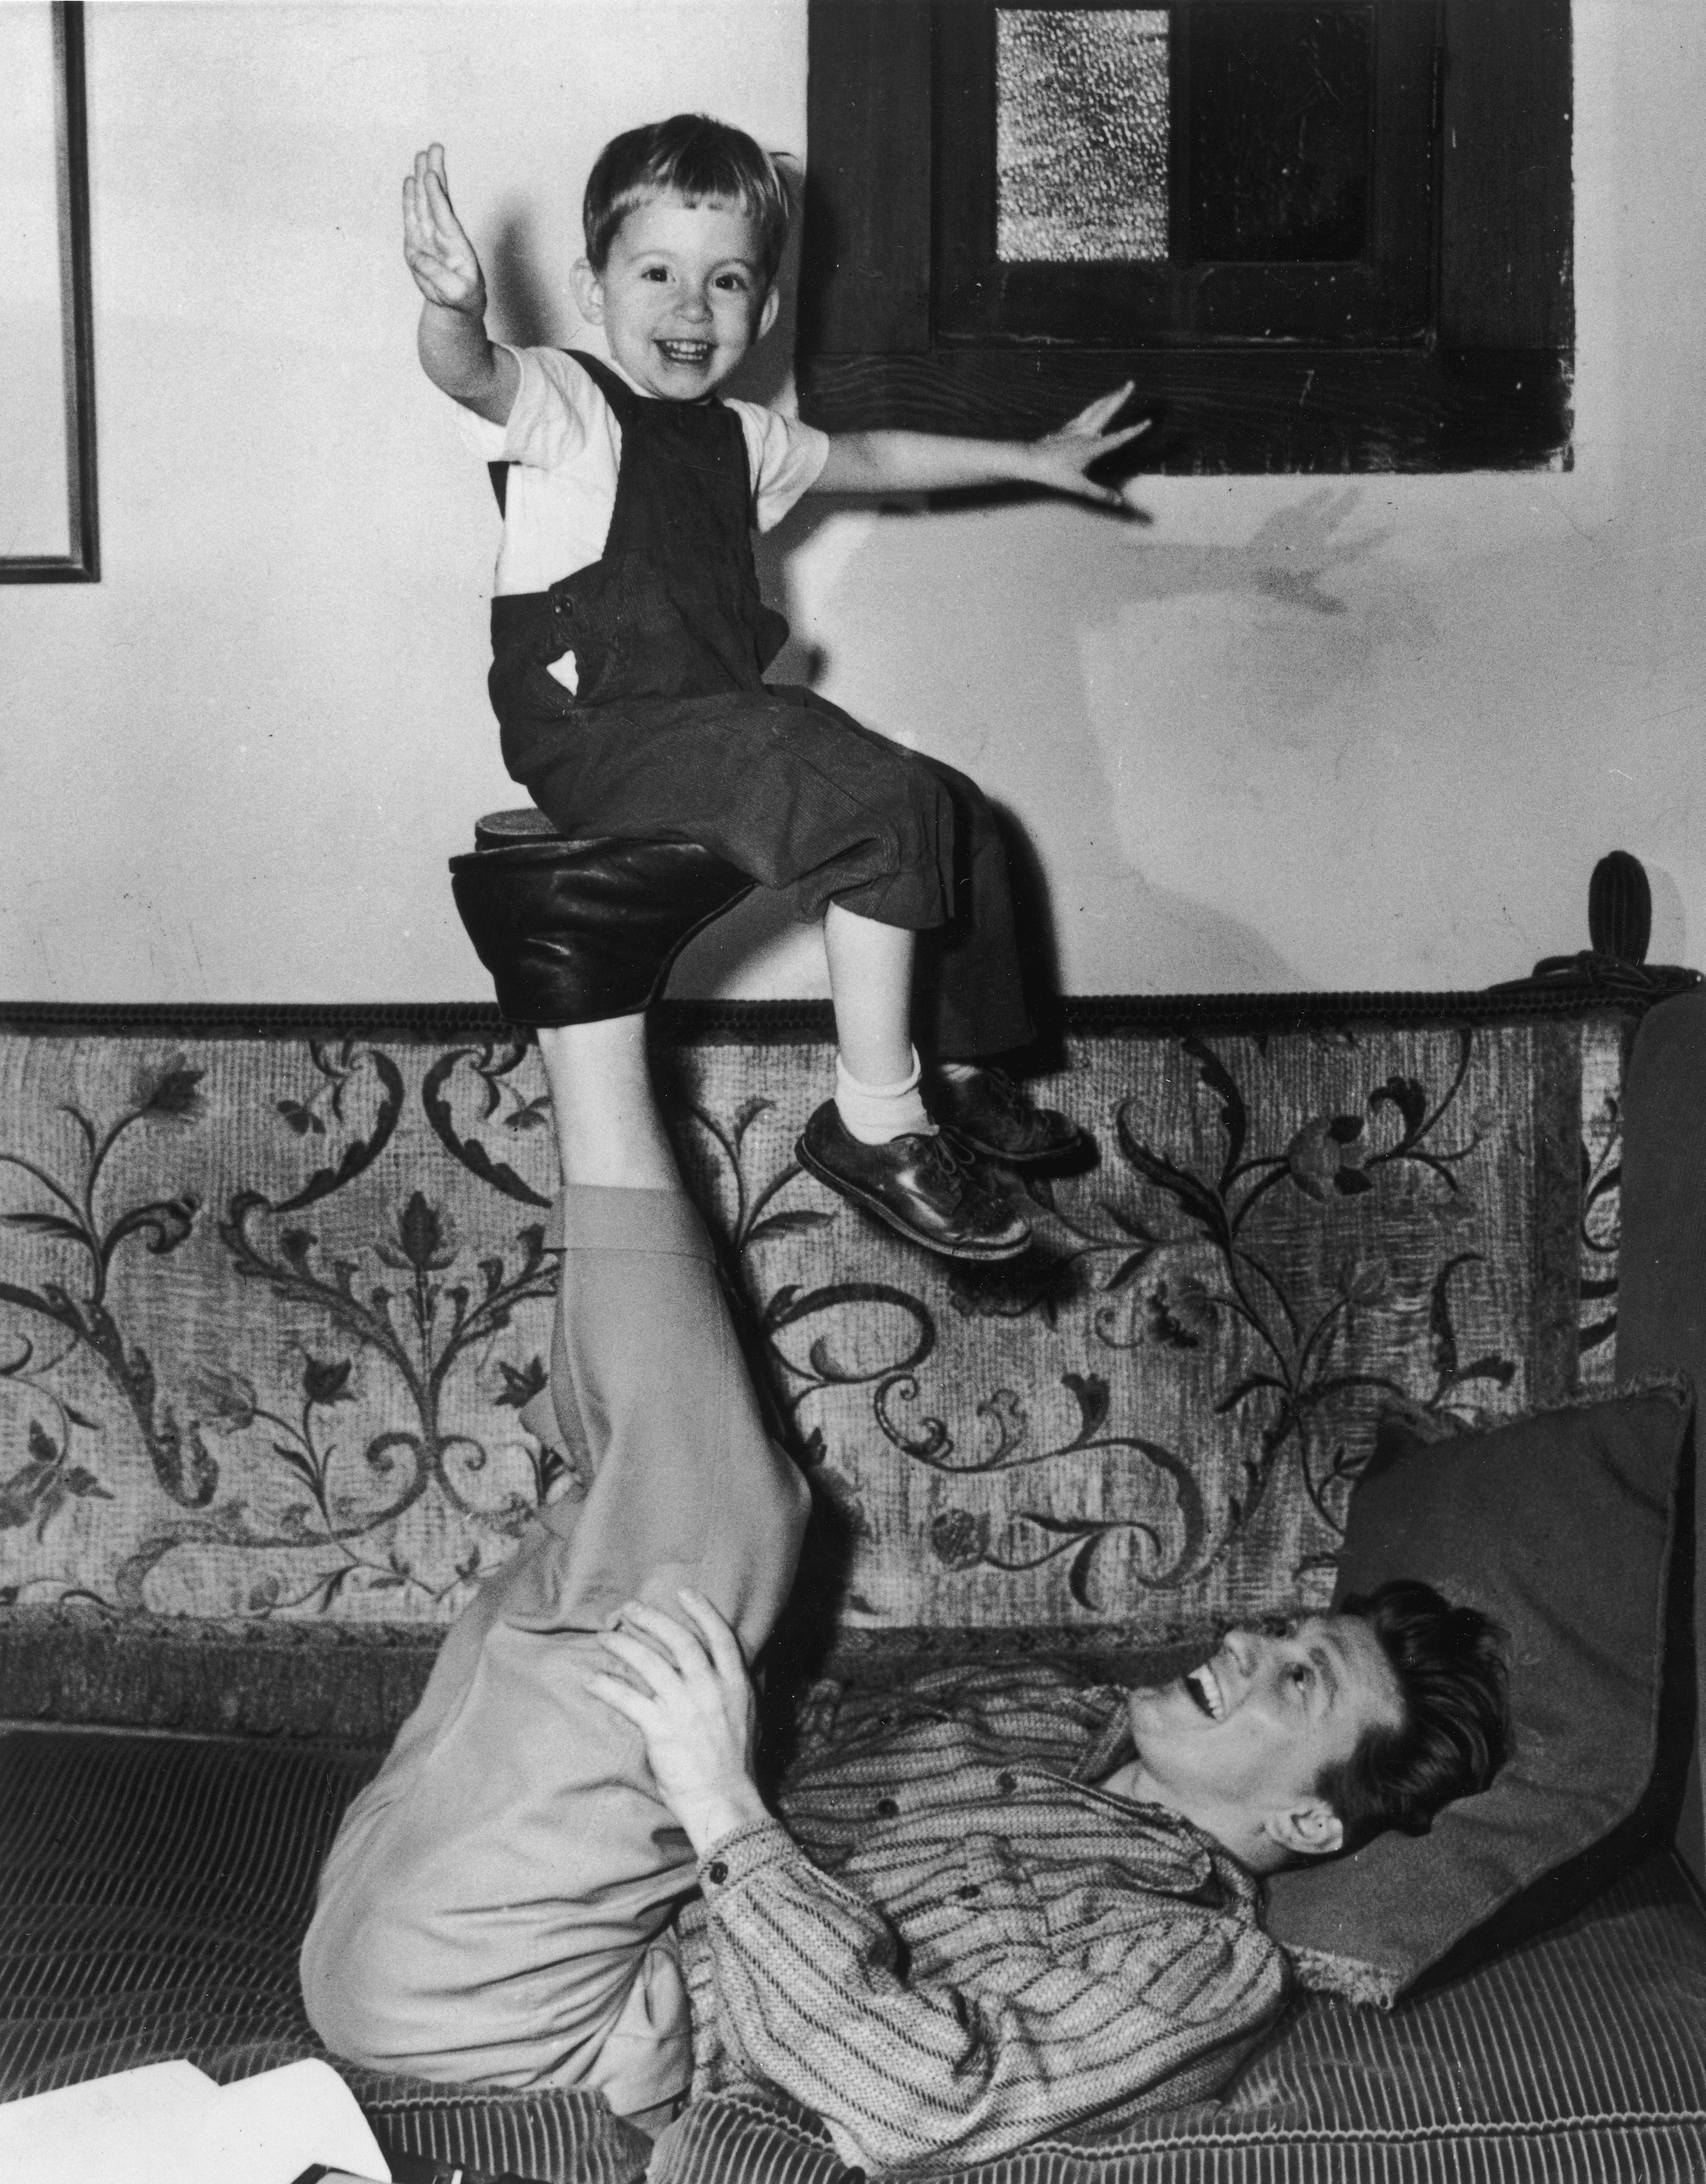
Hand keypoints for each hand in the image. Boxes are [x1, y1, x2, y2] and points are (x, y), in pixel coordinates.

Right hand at [403, 143, 487, 314]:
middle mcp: (442, 235)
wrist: (457, 306)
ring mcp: (429, 236)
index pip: (444, 215)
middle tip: (434, 147)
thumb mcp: (456, 293)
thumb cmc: (462, 298)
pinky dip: (409, 199)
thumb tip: (418, 258)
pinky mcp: (417, 242)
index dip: (437, 195)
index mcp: (456, 244)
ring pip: (423, 202)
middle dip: (434, 173)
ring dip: (420, 179)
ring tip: (420, 155)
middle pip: (436, 199)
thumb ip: (439, 277)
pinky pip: (412, 216)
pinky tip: (409, 181)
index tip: (431, 175)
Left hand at [586, 1590, 770, 1856]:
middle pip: (679, 1640)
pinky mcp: (661, 1727)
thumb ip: (729, 1692)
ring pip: (649, 1662)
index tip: (685, 1593)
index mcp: (737, 1685)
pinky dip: (607, 1686)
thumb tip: (714, 1674)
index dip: (702, 1611)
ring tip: (605, 1637)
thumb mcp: (745, 1719)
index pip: (720, 1636)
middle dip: (653, 1619)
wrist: (725, 1800)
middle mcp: (711, 1688)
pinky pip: (628, 1698)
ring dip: (623, 1645)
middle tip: (630, 1608)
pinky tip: (593, 1680)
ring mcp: (685, 1706)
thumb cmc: (735, 1766)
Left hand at [1026, 383, 1150, 507]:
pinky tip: (1094, 408)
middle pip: (1106, 410)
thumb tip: (1118, 501)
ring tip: (1118, 390)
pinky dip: (1093, 408)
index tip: (1147, 422)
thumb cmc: (1053, 473)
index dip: (1134, 431)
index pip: (1118, 438)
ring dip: (1107, 398)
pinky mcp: (1066, 428)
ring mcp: (1075, 428)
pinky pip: (1083, 414)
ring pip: (1094, 408)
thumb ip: (1099, 494)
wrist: (1029, 460)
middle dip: (1120, 396)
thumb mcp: (1078, 487)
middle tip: (1131, 383)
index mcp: (1091, 447)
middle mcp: (1085, 433)